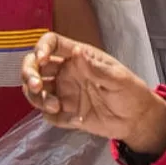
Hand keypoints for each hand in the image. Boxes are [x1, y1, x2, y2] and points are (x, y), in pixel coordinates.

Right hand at [22, 32, 165, 152]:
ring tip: (54, 105)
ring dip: (35, 96)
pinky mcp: (65, 112)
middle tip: (37, 86)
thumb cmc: (131, 92)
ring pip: (35, 89)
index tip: (41, 59)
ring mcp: (63, 92)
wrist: (137, 120)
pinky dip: (48, 114)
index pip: (52, 44)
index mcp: (78, 57)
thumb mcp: (117, 79)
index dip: (42, 47)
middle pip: (35, 65)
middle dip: (29, 73)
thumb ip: (96, 68)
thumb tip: (77, 53)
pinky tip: (65, 116)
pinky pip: (46, 112)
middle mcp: (66, 72)